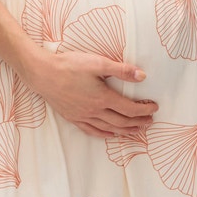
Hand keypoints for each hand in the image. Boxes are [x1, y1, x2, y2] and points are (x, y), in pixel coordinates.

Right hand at [24, 44, 158, 139]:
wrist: (42, 73)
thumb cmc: (69, 65)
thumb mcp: (98, 62)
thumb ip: (121, 70)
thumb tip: (142, 76)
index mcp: (102, 98)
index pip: (130, 109)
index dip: (144, 110)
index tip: (154, 107)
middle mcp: (94, 111)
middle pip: (122, 122)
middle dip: (138, 123)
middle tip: (150, 121)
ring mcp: (82, 116)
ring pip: (109, 129)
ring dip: (125, 131)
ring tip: (136, 131)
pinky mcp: (72, 117)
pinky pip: (92, 130)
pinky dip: (104, 134)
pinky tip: (110, 134)